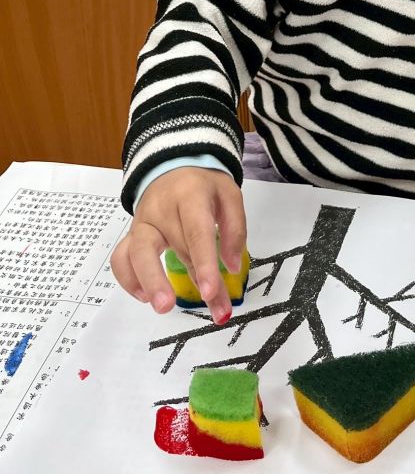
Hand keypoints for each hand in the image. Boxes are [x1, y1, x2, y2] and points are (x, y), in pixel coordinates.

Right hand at [111, 167, 245, 324]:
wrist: (172, 167)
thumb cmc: (204, 186)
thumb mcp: (229, 196)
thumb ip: (235, 229)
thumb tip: (230, 267)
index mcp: (190, 194)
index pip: (196, 232)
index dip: (204, 263)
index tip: (211, 291)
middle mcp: (161, 208)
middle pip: (174, 247)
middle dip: (189, 280)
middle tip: (193, 305)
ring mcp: (142, 222)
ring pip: (137, 252)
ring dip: (149, 281)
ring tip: (163, 307)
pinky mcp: (132, 234)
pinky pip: (121, 257)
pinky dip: (128, 279)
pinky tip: (144, 297)